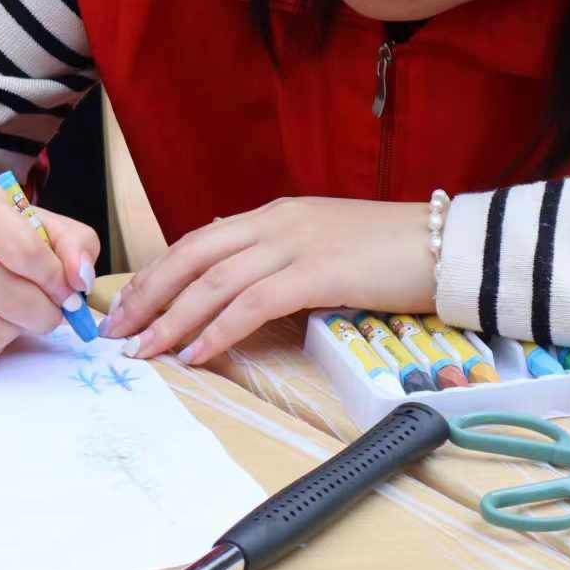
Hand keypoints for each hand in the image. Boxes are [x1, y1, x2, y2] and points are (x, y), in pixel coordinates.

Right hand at [0, 170, 100, 368]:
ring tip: (15, 313)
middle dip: (45, 312)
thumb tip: (81, 281)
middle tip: (49, 310)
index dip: (57, 280)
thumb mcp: (27, 214)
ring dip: (18, 331)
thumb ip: (70, 241)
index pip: (24, 252)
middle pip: (10, 297)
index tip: (66, 290)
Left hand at [101, 198, 433, 365]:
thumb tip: (238, 283)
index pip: (198, 241)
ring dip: (173, 319)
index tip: (130, 304)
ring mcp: (295, 245)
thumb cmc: (392, 253)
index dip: (159, 273)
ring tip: (145, 351)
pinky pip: (253, 304)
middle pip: (192, 257)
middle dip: (149, 295)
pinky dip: (219, 330)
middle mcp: (275, 223)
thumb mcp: (323, 245)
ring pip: (214, 281)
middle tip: (119, 331)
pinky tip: (197, 354)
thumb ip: (279, 257)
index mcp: (274, 215)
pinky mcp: (318, 273)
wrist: (450, 244)